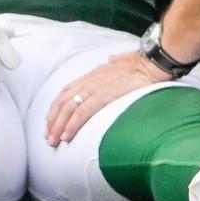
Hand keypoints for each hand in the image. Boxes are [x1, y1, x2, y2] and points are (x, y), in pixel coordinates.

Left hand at [45, 50, 166, 146]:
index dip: (56, 107)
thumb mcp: (122, 61)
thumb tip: (112, 59)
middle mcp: (89, 81)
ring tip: (53, 141)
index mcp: (92, 75)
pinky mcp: (104, 95)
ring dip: (58, 126)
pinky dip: (72, 125)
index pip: (66, 91)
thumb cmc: (141, 63)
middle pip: (63, 102)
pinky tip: (66, 136)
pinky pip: (82, 112)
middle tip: (48, 137)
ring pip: (68, 108)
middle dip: (53, 120)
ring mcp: (95, 88)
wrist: (151, 63)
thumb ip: (115, 62)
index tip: (51, 121)